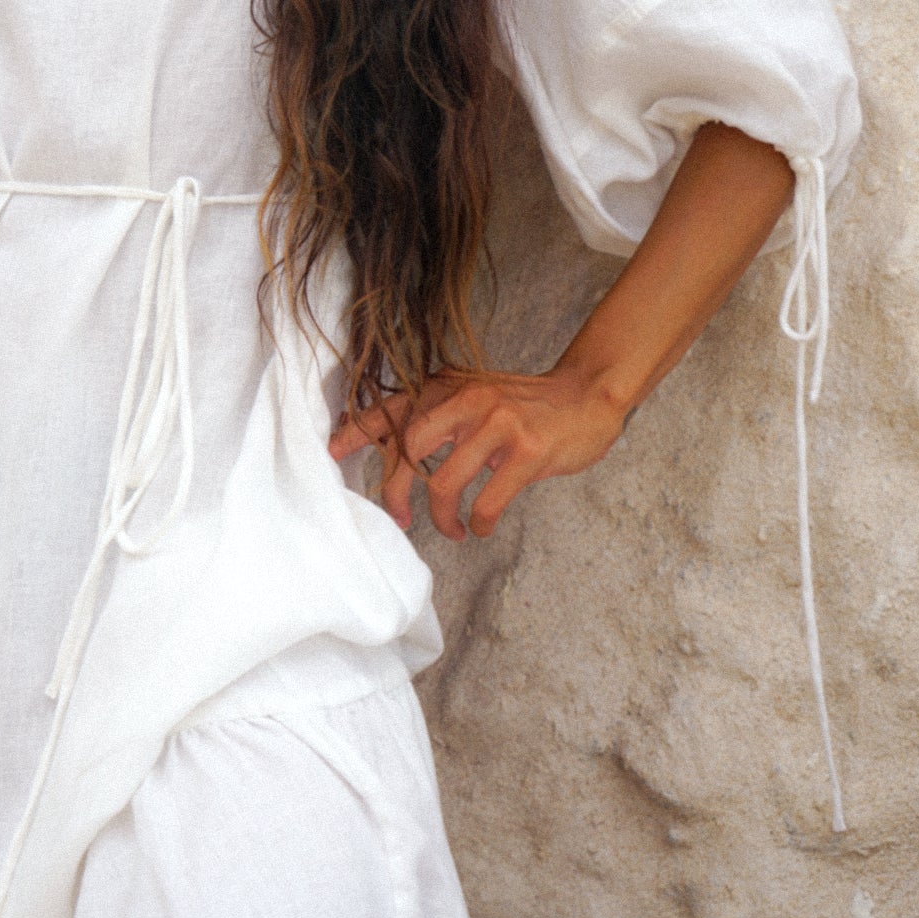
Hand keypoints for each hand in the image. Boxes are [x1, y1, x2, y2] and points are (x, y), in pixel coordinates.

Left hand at [328, 366, 627, 540]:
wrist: (586, 397)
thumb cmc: (523, 406)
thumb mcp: (475, 397)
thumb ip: (438, 416)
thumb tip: (391, 452)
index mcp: (449, 386)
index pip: (392, 408)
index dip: (357, 430)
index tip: (331, 451)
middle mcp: (467, 399)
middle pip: (408, 448)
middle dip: (394, 491)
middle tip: (399, 519)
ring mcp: (498, 423)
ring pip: (445, 482)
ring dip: (442, 518)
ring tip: (451, 530)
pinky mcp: (527, 451)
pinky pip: (488, 501)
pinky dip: (478, 522)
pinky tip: (481, 526)